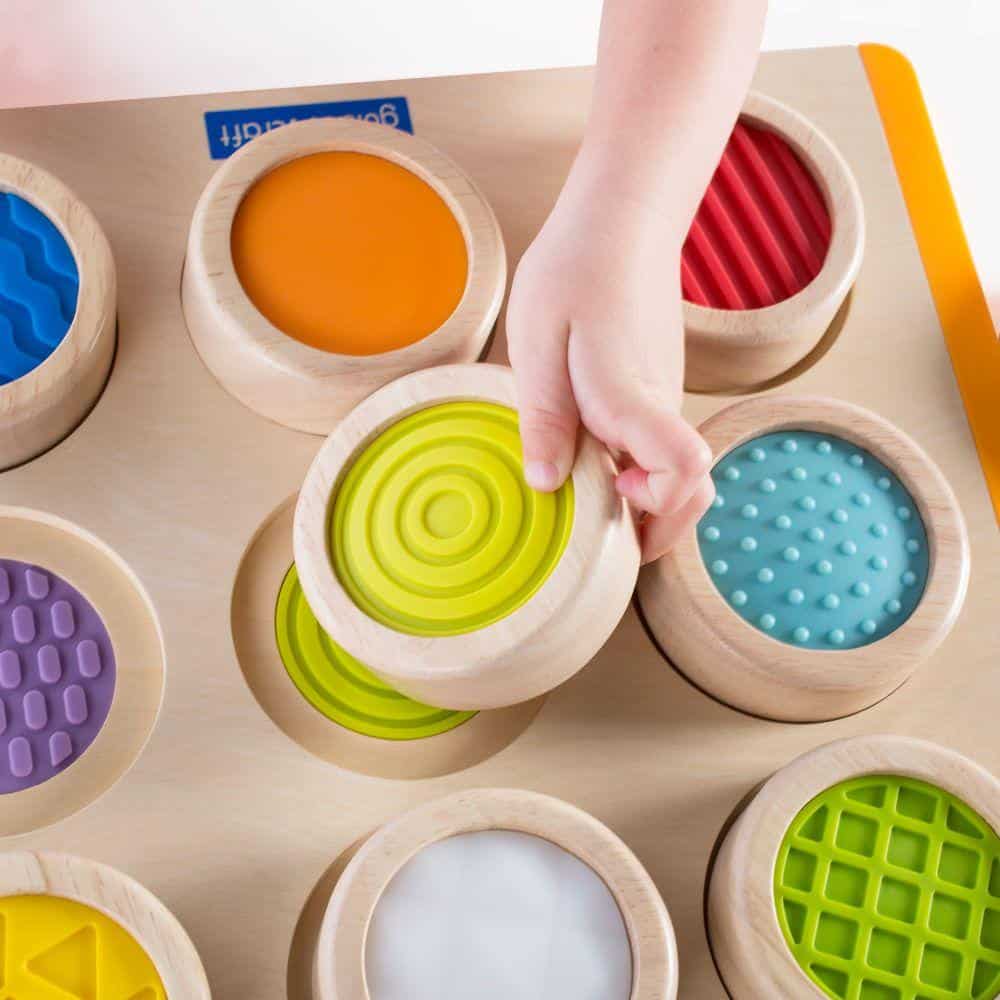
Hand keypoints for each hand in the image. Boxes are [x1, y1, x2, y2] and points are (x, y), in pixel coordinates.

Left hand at [507, 169, 714, 563]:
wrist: (622, 222)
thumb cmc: (574, 272)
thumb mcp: (538, 342)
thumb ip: (544, 415)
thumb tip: (546, 484)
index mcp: (631, 396)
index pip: (685, 468)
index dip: (658, 503)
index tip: (615, 494)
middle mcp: (659, 407)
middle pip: (690, 493)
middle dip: (654, 529)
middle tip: (597, 533)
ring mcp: (665, 401)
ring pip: (675, 477)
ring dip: (643, 505)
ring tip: (584, 498)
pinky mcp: (657, 394)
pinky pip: (659, 452)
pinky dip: (636, 475)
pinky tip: (589, 460)